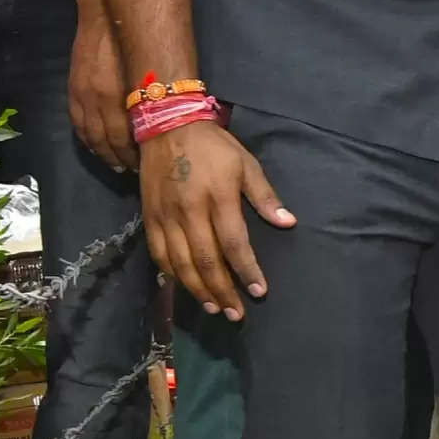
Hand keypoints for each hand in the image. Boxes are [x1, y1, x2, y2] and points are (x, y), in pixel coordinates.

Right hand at [68, 11, 137, 171]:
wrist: (105, 18)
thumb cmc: (133, 45)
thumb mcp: (146, 77)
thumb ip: (146, 104)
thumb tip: (155, 127)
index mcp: (117, 99)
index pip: (124, 139)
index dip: (133, 156)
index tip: (144, 165)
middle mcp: (96, 101)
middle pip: (106, 142)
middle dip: (119, 159)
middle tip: (130, 170)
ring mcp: (82, 96)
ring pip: (89, 135)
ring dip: (101, 153)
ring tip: (114, 163)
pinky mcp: (73, 89)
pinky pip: (77, 122)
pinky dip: (85, 138)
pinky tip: (94, 146)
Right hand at [138, 119, 293, 320]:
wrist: (166, 124)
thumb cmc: (213, 146)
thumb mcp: (245, 163)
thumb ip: (265, 196)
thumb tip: (288, 223)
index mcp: (218, 197)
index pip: (234, 244)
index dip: (247, 271)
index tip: (258, 291)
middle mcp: (190, 211)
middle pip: (206, 261)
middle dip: (223, 290)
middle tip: (236, 313)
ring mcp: (166, 216)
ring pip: (181, 263)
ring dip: (198, 290)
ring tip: (214, 308)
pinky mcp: (150, 217)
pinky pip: (159, 254)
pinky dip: (172, 275)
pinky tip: (185, 288)